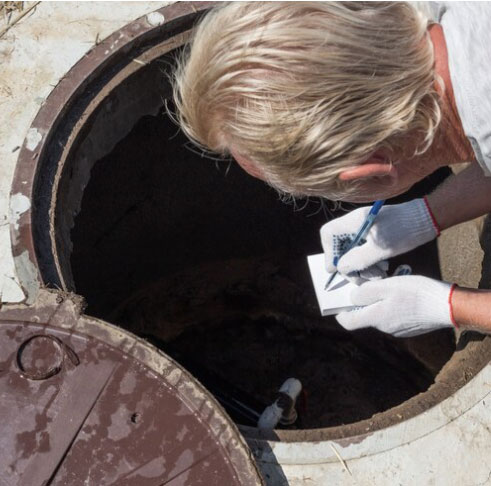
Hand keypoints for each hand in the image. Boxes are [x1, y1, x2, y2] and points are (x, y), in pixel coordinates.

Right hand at [320, 199, 438, 276]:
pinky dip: (370, 262)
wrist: (429, 218)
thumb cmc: (406, 230)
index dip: (329, 252)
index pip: (329, 234)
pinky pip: (364, 250)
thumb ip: (357, 260)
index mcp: (354, 221)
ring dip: (363, 266)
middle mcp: (356, 223)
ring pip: (353, 251)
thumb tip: (341, 268)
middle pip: (340, 246)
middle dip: (350, 265)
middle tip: (361, 278)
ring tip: (379, 274)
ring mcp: (365, 229)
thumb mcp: (381, 249)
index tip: (336, 268)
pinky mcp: (375, 235)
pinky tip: (383, 268)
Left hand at [336, 275, 455, 336]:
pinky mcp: (410, 328)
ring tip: (390, 282)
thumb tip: (352, 297)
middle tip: (369, 282)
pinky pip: (394, 315)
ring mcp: (398, 330)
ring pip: (380, 313)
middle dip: (363, 299)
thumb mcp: (386, 286)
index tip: (337, 301)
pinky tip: (403, 291)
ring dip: (380, 299)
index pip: (348, 322)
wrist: (449, 306)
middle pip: (365, 315)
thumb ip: (365, 292)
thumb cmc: (416, 293)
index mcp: (376, 318)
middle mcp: (385, 328)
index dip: (339, 312)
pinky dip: (393, 303)